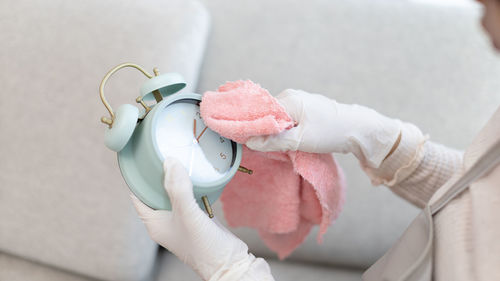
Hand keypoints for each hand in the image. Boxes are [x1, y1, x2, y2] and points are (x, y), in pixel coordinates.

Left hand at [131, 157, 271, 280]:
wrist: (230, 263)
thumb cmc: (203, 246)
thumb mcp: (187, 213)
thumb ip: (178, 188)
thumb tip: (170, 161)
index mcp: (154, 223)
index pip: (137, 196)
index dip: (138, 178)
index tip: (142, 158)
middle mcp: (165, 222)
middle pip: (157, 193)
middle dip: (160, 175)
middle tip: (164, 153)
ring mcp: (182, 221)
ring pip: (175, 194)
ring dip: (178, 180)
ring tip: (181, 160)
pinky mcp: (198, 219)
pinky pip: (191, 198)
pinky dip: (192, 187)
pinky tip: (198, 176)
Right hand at [245, 89, 401, 167]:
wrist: (360, 129)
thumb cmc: (331, 132)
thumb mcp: (300, 140)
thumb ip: (274, 141)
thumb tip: (249, 141)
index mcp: (288, 99)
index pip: (259, 110)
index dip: (250, 125)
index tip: (241, 138)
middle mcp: (292, 95)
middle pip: (267, 113)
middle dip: (261, 129)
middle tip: (256, 146)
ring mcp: (300, 101)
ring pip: (278, 117)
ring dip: (274, 131)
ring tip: (270, 145)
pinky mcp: (307, 109)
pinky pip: (287, 118)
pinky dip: (284, 129)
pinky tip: (284, 140)